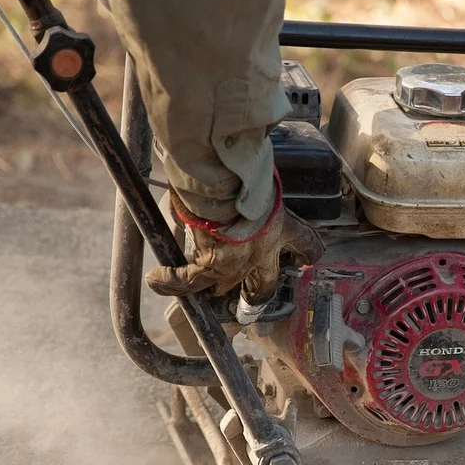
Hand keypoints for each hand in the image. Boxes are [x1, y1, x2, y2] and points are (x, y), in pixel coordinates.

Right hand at [146, 178, 323, 302]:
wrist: (224, 182)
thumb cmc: (243, 171)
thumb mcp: (260, 179)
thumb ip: (253, 185)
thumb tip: (237, 173)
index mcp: (284, 227)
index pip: (307, 244)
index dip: (307, 253)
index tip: (306, 258)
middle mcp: (264, 251)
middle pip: (266, 283)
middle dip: (259, 289)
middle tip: (252, 292)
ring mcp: (237, 264)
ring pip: (227, 287)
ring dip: (216, 287)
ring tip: (205, 289)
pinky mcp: (211, 267)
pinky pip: (188, 282)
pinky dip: (171, 281)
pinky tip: (157, 278)